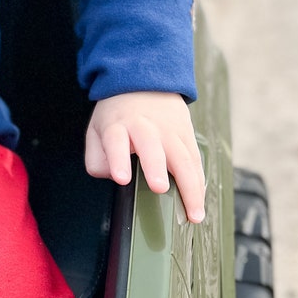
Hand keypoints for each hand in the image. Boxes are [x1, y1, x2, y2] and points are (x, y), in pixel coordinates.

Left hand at [85, 91, 205, 222]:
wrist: (145, 83)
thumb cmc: (119, 115)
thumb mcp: (97, 129)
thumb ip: (97, 158)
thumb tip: (112, 178)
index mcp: (118, 125)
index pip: (116, 141)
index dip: (118, 160)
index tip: (122, 178)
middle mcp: (145, 127)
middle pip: (152, 147)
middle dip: (155, 167)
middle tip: (158, 188)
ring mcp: (169, 131)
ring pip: (183, 158)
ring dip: (189, 187)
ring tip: (192, 213)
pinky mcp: (187, 136)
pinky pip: (196, 162)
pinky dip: (200, 184)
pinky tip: (199, 203)